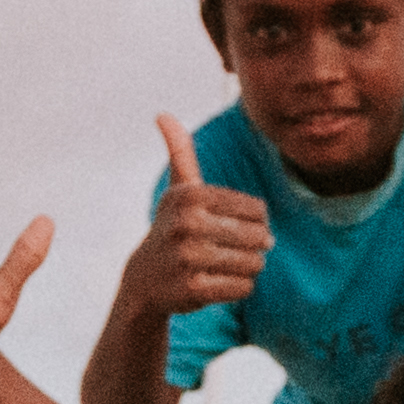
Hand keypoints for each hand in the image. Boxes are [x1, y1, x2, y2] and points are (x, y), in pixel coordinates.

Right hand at [117, 117, 271, 321]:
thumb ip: (180, 153)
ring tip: (228, 266)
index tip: (236, 227)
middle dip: (255, 247)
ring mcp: (188, 258)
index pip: (257, 210)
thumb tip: (162, 114)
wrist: (145, 280)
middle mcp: (186, 223)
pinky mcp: (192, 289)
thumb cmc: (173, 229)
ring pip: (253, 263)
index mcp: (190, 195)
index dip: (256, 222)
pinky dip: (239, 287)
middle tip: (235, 250)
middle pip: (258, 237)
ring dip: (249, 268)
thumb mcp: (178, 191)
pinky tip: (220, 283)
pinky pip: (243, 288)